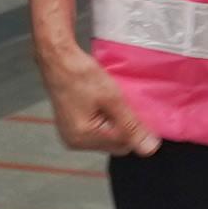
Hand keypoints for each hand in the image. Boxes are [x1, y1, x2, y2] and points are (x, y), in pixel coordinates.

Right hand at [42, 51, 158, 156]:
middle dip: (124, 128)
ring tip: (111, 103)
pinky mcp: (70, 128)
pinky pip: (96, 132)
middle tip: (124, 105)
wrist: (57, 60)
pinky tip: (103, 105)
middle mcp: (75, 142)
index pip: (123, 146)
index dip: (134, 129)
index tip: (136, 110)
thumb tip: (149, 148)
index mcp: (83, 138)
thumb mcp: (112, 98)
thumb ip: (131, 125)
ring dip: (115, 124)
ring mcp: (71, 136)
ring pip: (107, 138)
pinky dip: (104, 121)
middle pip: (114, 145)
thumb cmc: (81, 75)